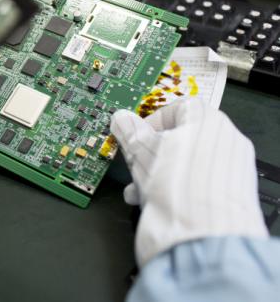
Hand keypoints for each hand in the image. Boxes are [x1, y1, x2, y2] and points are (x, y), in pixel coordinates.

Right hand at [110, 99, 267, 265]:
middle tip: (133, 163)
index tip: (135, 134)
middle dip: (150, 152)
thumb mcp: (140, 152)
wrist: (200, 241)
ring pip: (182, 164)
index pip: (180, 107)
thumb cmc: (176, 188)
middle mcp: (224, 144)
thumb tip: (121, 119)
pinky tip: (149, 202)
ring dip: (155, 174)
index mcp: (210, 123)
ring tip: (137, 190)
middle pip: (179, 138)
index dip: (153, 119)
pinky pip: (191, 185)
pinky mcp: (224, 198)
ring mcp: (227, 173)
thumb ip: (129, 131)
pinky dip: (169, 190)